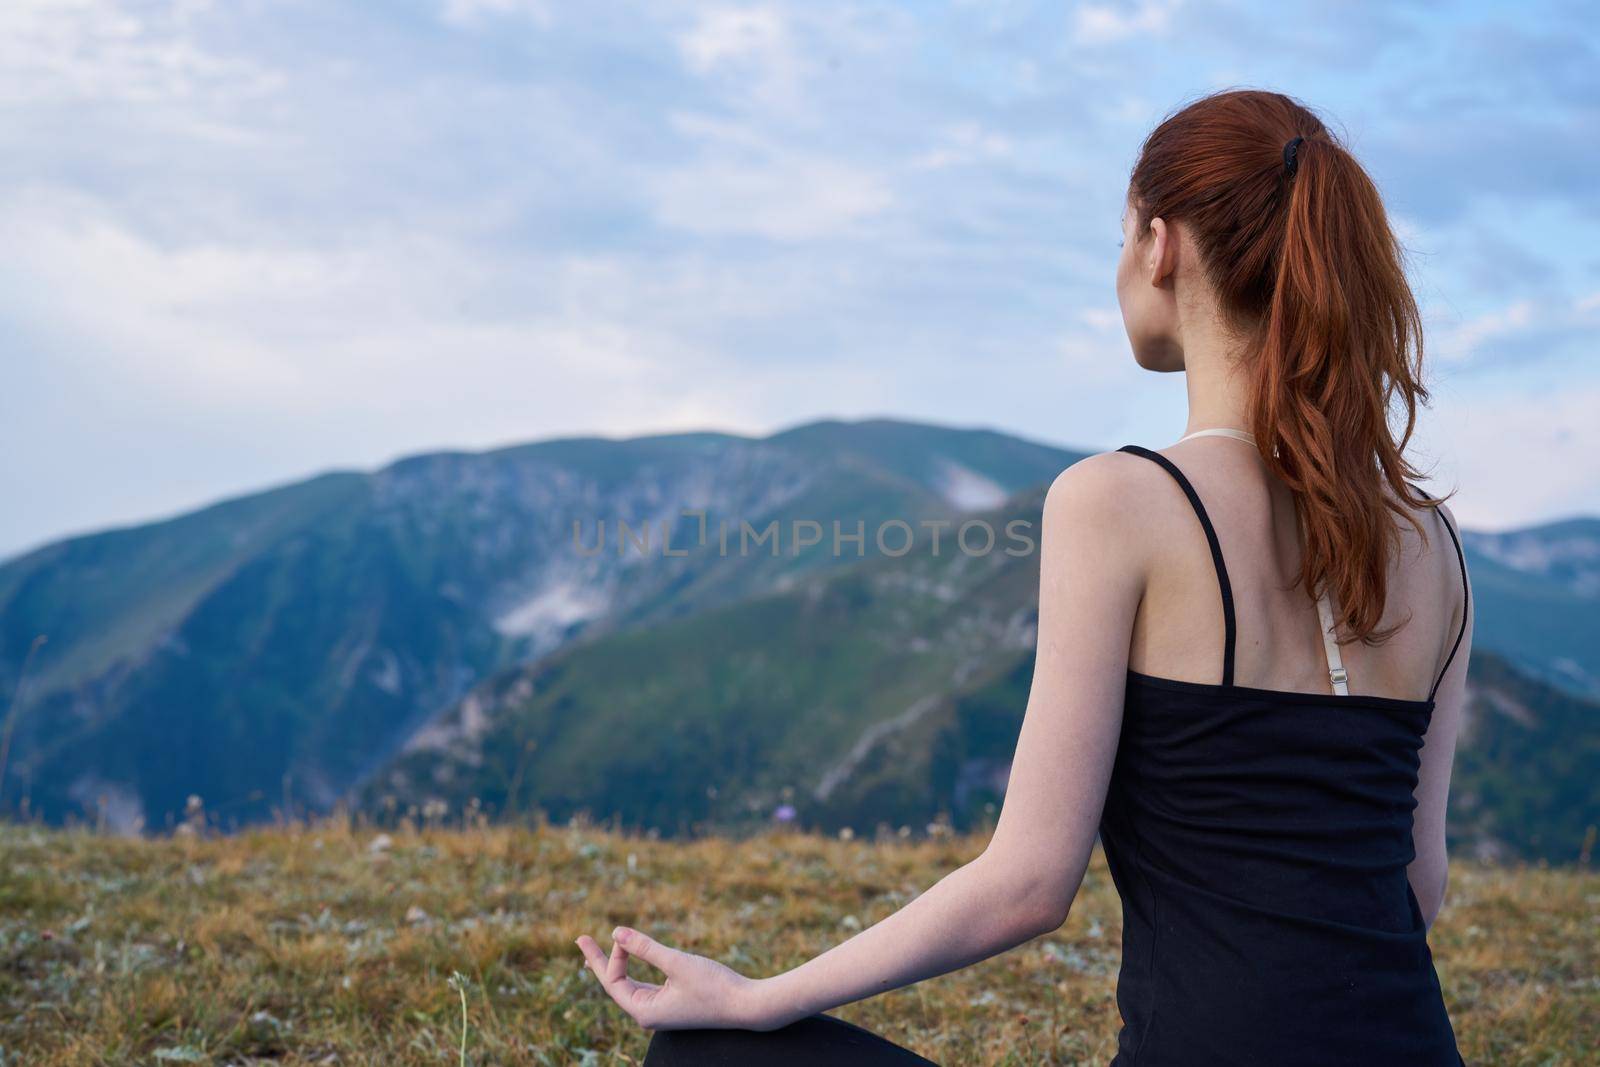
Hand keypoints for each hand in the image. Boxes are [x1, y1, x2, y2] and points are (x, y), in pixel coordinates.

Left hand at [573, 926, 778, 1031]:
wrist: (748, 1005)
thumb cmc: (714, 986)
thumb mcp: (676, 963)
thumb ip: (645, 948)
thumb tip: (615, 932)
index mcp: (645, 1012)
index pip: (614, 982)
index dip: (613, 956)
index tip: (624, 934)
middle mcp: (649, 1015)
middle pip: (615, 985)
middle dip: (598, 961)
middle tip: (580, 938)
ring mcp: (661, 1010)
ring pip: (629, 985)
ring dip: (616, 964)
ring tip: (597, 950)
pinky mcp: (674, 1003)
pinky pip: (645, 985)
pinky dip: (635, 969)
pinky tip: (629, 961)